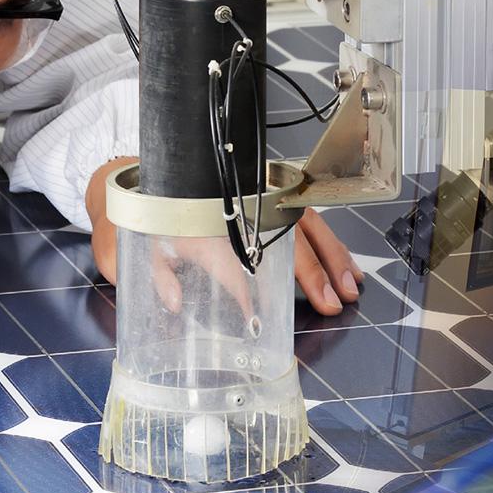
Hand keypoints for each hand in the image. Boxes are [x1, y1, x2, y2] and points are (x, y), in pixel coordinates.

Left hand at [85, 159, 363, 315]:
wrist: (148, 174)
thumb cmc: (148, 217)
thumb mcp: (142, 247)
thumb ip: (158, 277)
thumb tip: (176, 304)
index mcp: (211, 226)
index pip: (238, 264)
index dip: (252, 292)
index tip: (264, 318)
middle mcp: (244, 211)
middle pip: (288, 241)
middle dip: (315, 274)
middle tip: (334, 303)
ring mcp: (262, 202)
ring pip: (308, 229)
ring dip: (333, 259)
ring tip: (351, 289)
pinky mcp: (272, 198)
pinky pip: (308, 221)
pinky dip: (329, 244)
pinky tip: (345, 267)